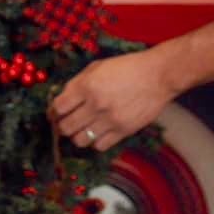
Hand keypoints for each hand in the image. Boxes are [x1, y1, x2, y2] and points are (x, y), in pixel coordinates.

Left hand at [50, 49, 177, 151]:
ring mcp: (110, 119)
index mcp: (86, 86)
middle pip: (65, 127)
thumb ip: (77, 83)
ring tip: (83, 128)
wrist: (159, 75)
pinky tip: (99, 132)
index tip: (57, 112)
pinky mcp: (124, 131)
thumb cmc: (127, 68)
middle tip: (67, 122)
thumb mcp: (97, 67)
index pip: (58, 108)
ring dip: (77, 135)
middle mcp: (96, 104)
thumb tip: (60, 99)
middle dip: (63, 126)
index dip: (54, 112)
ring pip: (79, 140)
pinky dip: (95, 141)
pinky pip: (99, 146)